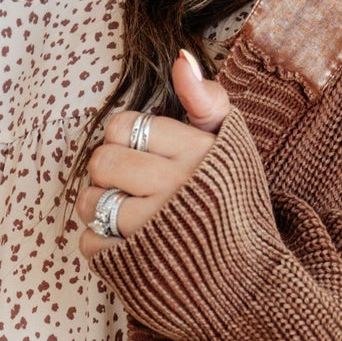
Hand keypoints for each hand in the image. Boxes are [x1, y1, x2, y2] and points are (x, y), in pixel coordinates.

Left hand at [74, 50, 231, 258]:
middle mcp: (175, 187)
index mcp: (197, 153)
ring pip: (91, 201)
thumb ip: (206, 100)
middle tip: (131, 184)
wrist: (251, 282)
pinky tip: (127, 243)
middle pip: (103, 161)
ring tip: (127, 214)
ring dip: (100, 207)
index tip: (145, 154)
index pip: (124, 126)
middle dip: (109, 172)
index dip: (127, 138)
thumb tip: (180, 57)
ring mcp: (153, 228)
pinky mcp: (134, 265)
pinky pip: (90, 241)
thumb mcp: (233, 147)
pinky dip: (100, 243)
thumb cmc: (234, 206)